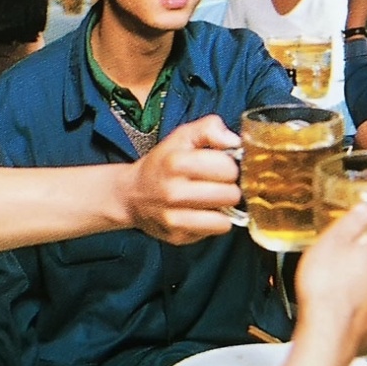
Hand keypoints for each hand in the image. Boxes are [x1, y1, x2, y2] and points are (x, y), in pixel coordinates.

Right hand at [124, 115, 242, 244]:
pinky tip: (202, 212)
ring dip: (223, 208)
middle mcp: (173, 192)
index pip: (227, 167)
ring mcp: (174, 218)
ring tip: (211, 199)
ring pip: (225, 219)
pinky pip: (215, 231)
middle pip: (230, 194)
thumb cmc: (162, 164)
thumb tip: (234, 141)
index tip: (219, 166)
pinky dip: (214, 223)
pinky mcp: (178, 237)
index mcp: (175, 162)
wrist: (132, 194)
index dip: (229, 165)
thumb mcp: (182, 136)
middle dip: (229, 187)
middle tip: (216, 184)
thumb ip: (209, 128)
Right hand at [295, 204, 366, 355]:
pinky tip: (347, 315)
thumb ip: (352, 221)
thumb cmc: (326, 285)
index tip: (345, 251)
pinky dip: (366, 315)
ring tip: (343, 296)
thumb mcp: (332, 240)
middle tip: (341, 274)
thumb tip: (365, 209)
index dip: (360, 243)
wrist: (326, 333)